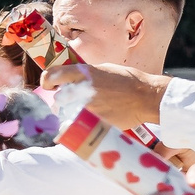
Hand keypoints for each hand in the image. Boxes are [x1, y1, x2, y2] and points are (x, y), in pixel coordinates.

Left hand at [48, 60, 167, 127]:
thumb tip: (70, 79)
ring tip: (89, 109)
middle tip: (77, 101)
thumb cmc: (129, 81)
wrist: (147, 98)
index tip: (50, 85)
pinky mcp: (91, 121)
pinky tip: (92, 119)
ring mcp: (84, 106)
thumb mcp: (104, 69)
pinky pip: (77, 124)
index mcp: (83, 73)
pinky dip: (81, 123)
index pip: (51, 75)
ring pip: (66, 112)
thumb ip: (84, 74)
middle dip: (65, 100)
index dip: (47, 81)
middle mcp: (80, 89)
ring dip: (72, 111)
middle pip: (58, 97)